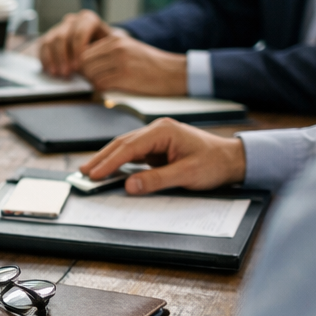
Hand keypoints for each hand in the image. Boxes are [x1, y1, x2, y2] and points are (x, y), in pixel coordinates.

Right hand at [38, 10, 112, 76]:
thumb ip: (103, 49)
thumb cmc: (103, 48)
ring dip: (54, 60)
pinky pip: (43, 47)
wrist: (94, 46)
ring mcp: (59, 28)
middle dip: (64, 57)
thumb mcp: (108, 46)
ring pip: (51, 41)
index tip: (79, 65)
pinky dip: (46, 60)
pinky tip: (51, 71)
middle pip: (63, 36)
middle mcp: (72, 21)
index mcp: (88, 20)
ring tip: (60, 74)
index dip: (78, 49)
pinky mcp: (49, 37)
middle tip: (68, 72)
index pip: (79, 31)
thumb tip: (96, 59)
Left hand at [77, 32, 187, 94]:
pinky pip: (101, 84)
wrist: (172, 72)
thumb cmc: (149, 65)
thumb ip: (107, 52)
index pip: (84, 52)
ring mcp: (121, 61)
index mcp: (116, 39)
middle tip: (95, 81)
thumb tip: (82, 64)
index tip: (90, 73)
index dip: (83, 66)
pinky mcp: (125, 76)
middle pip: (84, 63)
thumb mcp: (128, 49)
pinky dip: (101, 90)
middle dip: (86, 75)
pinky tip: (109, 90)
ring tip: (104, 85)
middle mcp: (117, 47)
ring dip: (93, 83)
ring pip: (90, 74)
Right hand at [82, 119, 247, 193]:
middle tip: (83, 172)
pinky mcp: (158, 147)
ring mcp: (157, 138)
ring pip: (125, 147)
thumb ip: (156, 180)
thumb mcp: (186, 174)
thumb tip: (129, 185)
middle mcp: (157, 130)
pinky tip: (109, 169)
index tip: (94, 175)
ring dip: (108, 159)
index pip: (129, 147)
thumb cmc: (214, 163)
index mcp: (163, 131)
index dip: (109, 162)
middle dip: (102, 158)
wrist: (233, 160)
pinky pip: (134, 154)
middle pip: (122, 144)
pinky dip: (119, 161)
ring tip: (89, 171)